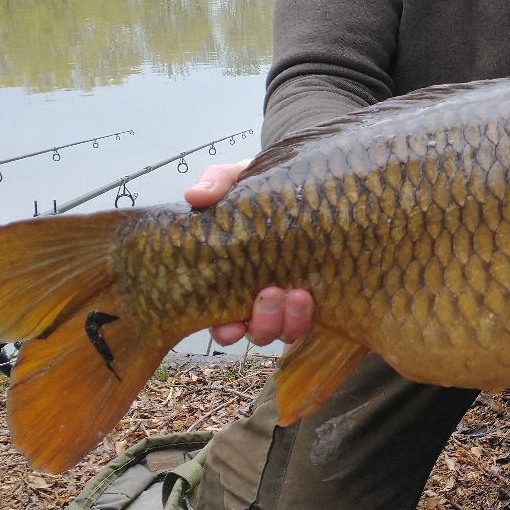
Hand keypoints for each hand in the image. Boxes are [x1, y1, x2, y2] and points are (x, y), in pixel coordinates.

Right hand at [185, 161, 315, 344]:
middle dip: (262, 323)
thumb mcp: (237, 179)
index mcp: (230, 276)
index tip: (230, 325)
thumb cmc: (262, 186)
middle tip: (270, 293)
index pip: (219, 318)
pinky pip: (310, 319)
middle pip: (255, 331)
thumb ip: (216, 184)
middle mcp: (257, 294)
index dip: (224, 329)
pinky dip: (307, 315)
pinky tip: (309, 294)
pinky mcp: (317, 293)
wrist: (304, 181)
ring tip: (296, 294)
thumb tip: (193, 194)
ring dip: (288, 320)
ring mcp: (287, 296)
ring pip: (283, 331)